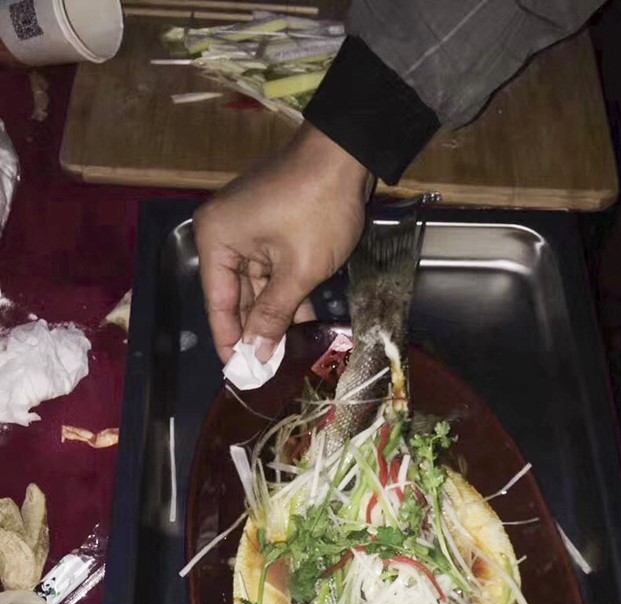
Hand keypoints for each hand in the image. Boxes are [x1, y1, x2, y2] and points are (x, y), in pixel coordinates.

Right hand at [194, 122, 374, 363]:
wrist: (345, 155)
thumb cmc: (318, 209)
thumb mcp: (299, 271)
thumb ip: (274, 314)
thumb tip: (257, 353)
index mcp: (217, 241)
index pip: (219, 303)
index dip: (230, 341)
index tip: (240, 374)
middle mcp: (224, 235)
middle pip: (236, 296)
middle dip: (255, 332)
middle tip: (267, 371)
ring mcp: (248, 230)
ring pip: (257, 286)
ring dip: (274, 316)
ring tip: (285, 355)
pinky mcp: (270, 228)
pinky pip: (272, 270)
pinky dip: (285, 294)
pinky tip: (299, 324)